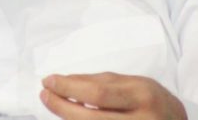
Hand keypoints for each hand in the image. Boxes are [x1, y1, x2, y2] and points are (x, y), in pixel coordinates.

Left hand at [40, 73, 186, 119]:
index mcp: (142, 95)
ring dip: (68, 119)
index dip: (68, 88)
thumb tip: (65, 81)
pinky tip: (72, 118)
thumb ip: (99, 81)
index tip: (49, 81)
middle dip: (61, 106)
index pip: (97, 93)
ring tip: (55, 105)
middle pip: (90, 118)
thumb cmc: (153, 101)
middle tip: (45, 95)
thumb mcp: (132, 82)